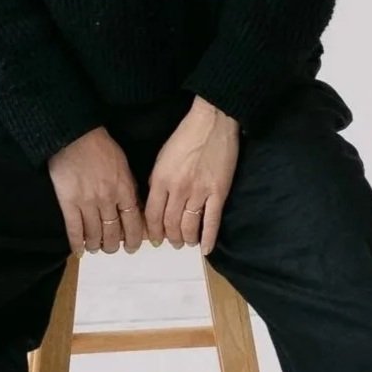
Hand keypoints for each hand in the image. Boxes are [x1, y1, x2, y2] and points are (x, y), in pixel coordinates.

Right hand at [47, 126, 146, 254]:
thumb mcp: (123, 164)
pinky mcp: (68, 202)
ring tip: (96, 248)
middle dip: (113, 245)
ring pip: (94, 234)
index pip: (132, 222)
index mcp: (124, 189)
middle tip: (112, 249)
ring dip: (96, 245)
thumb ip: (127, 186)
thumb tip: (131, 206)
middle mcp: (108, 200)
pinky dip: (77, 242)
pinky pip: (74, 229)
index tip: (132, 247)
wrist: (74, 135)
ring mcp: (87, 202)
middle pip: (113, 232)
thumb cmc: (99, 145)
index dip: (133, 238)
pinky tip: (78, 250)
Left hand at [143, 98, 240, 255]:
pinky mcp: (218, 192)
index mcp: (161, 180)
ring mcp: (199, 192)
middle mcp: (178, 190)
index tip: (155, 239)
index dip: (153, 231)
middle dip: (170, 238)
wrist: (213, 122)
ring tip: (186, 243)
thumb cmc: (186, 136)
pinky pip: (212, 221)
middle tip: (172, 243)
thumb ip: (157, 181)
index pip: (152, 215)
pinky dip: (209, 238)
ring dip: (186, 239)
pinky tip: (205, 249)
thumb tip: (155, 202)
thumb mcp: (162, 157)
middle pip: (170, 224)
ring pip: (189, 226)